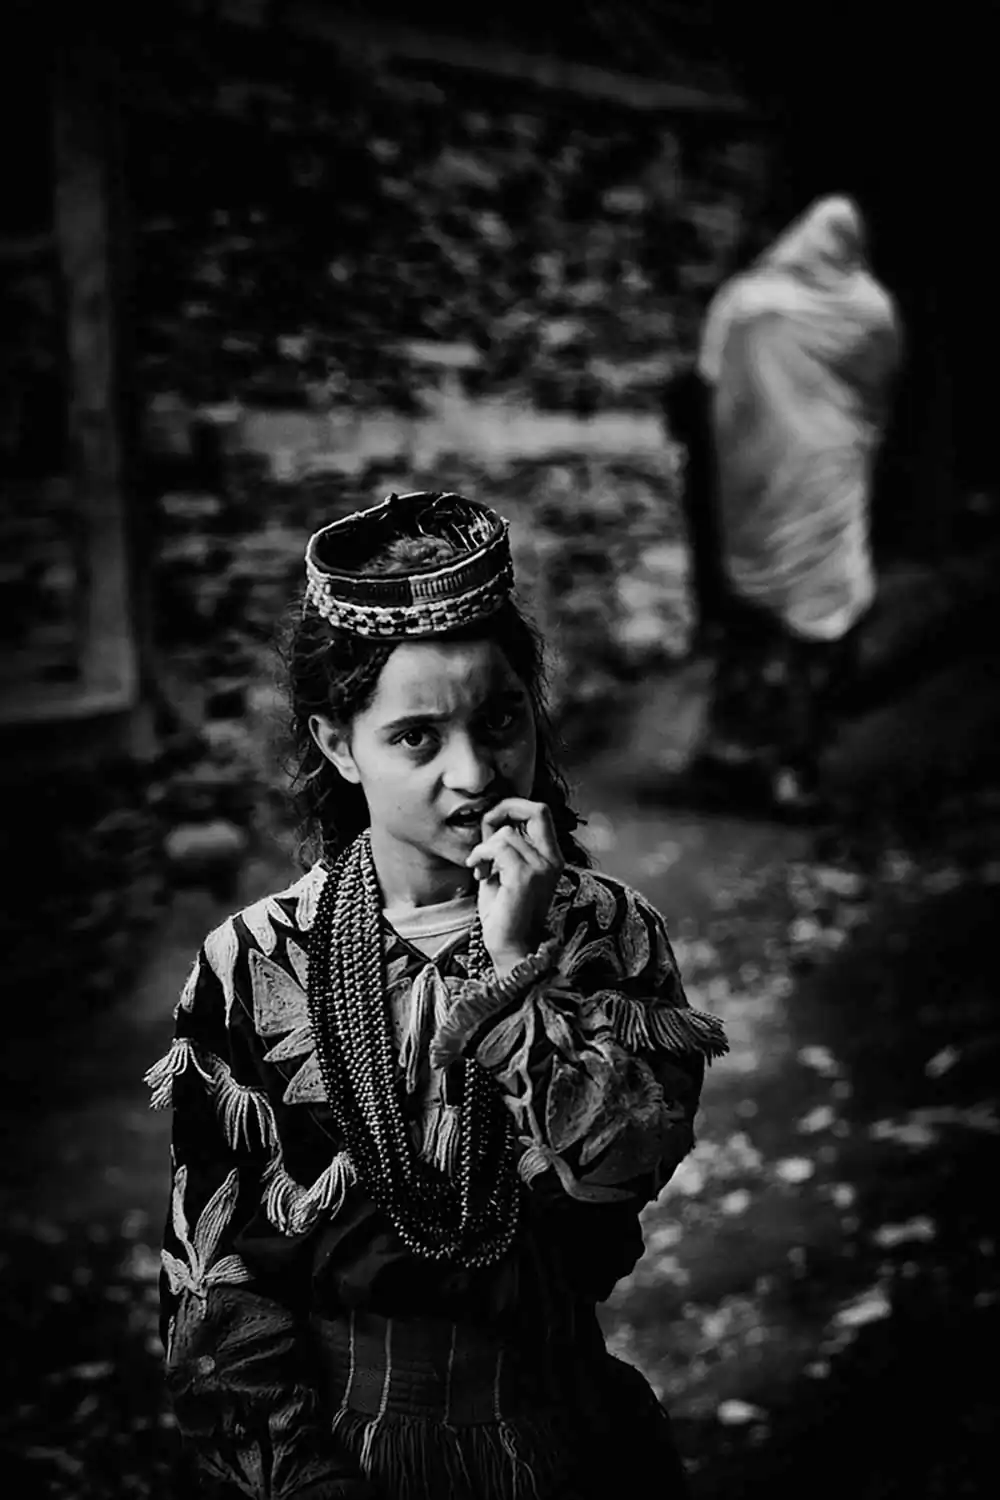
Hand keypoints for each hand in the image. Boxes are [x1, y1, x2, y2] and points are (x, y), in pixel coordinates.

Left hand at [466, 798, 563, 974]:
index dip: (513, 807)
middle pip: (536, 809)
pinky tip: (479, 873)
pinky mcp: (525, 877)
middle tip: (485, 831)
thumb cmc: (505, 913)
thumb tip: (491, 819)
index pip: (540, 812)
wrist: (510, 949)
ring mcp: (541, 868)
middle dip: (504, 810)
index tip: (491, 824)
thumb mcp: (503, 871)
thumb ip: (503, 846)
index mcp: (550, 857)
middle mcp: (552, 860)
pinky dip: (481, 856)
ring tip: (481, 869)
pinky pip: (498, 848)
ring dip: (484, 848)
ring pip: (506, 834)